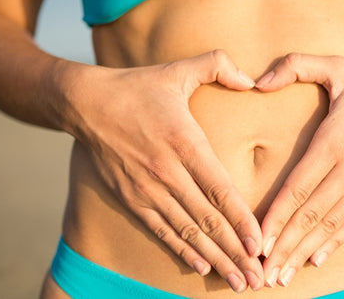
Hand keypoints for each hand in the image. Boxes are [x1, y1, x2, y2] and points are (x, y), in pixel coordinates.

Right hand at [64, 50, 264, 291]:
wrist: (84, 103)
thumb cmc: (138, 87)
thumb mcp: (179, 69)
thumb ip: (219, 65)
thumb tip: (252, 79)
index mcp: (184, 143)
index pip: (219, 190)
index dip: (241, 220)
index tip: (259, 244)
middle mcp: (167, 172)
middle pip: (207, 220)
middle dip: (235, 252)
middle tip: (258, 278)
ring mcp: (147, 189)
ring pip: (187, 232)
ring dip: (214, 259)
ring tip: (237, 281)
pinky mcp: (131, 198)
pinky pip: (161, 230)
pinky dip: (182, 250)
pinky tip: (202, 267)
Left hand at [254, 53, 343, 286]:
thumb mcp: (334, 65)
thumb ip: (294, 66)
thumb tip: (257, 81)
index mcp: (334, 141)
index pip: (298, 188)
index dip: (276, 218)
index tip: (257, 241)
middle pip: (311, 215)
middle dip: (285, 247)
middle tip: (263, 274)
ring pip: (332, 226)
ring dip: (305, 253)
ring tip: (284, 276)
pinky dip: (334, 243)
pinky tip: (316, 259)